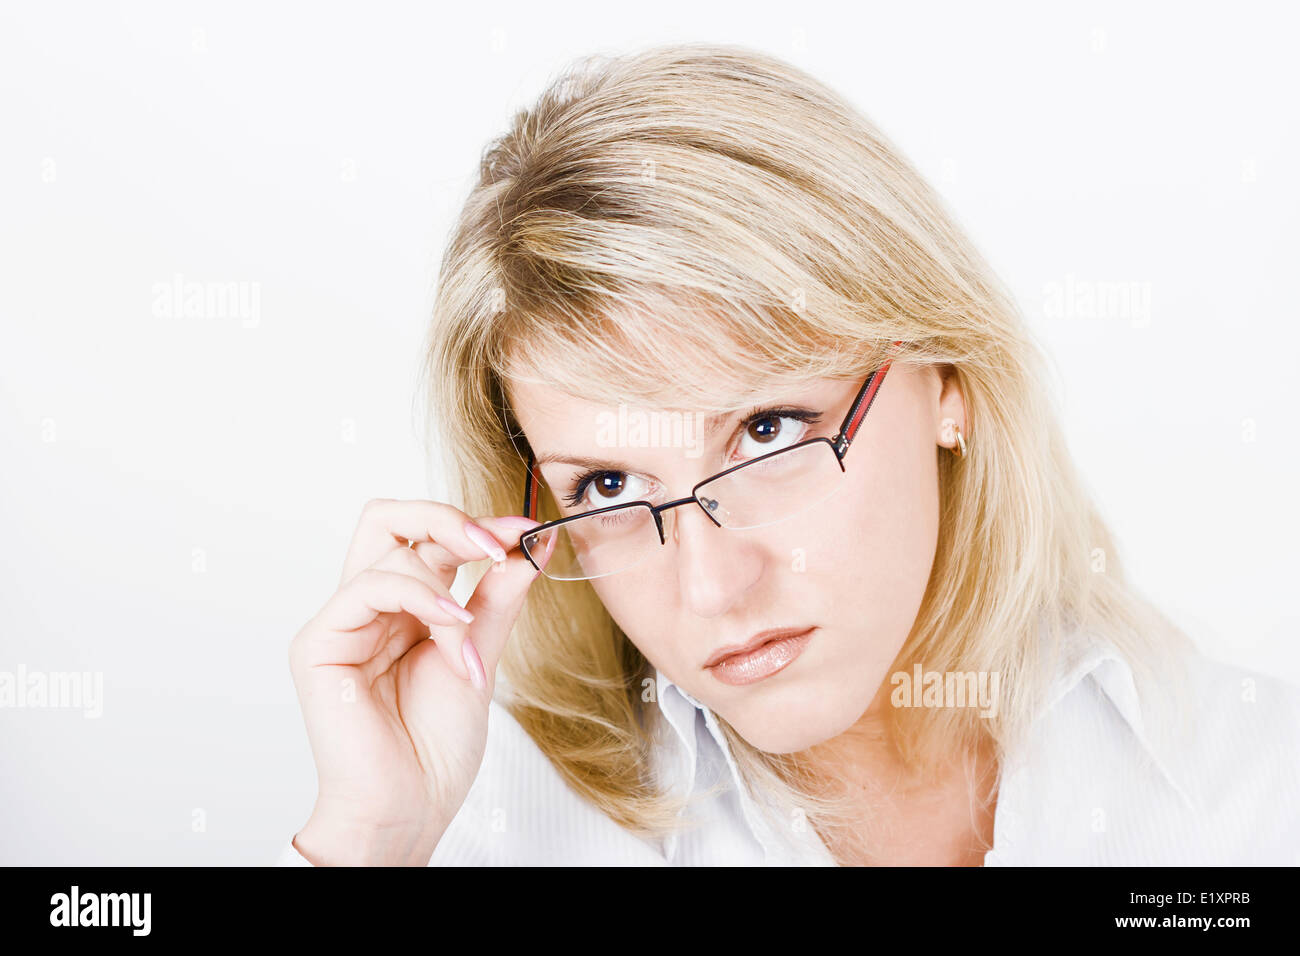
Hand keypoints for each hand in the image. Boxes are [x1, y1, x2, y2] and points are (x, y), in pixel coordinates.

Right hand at [286, 499, 549, 864]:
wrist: (410, 806)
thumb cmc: (436, 746)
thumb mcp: (480, 656)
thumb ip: (497, 600)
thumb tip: (530, 547)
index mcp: (403, 606)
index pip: (427, 537)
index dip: (476, 524)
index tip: (526, 529)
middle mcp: (368, 606)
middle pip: (391, 518)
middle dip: (449, 519)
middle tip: (496, 543)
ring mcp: (342, 621)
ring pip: (388, 548)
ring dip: (446, 586)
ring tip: (470, 638)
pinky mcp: (320, 643)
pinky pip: (369, 587)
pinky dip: (420, 598)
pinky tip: (453, 627)